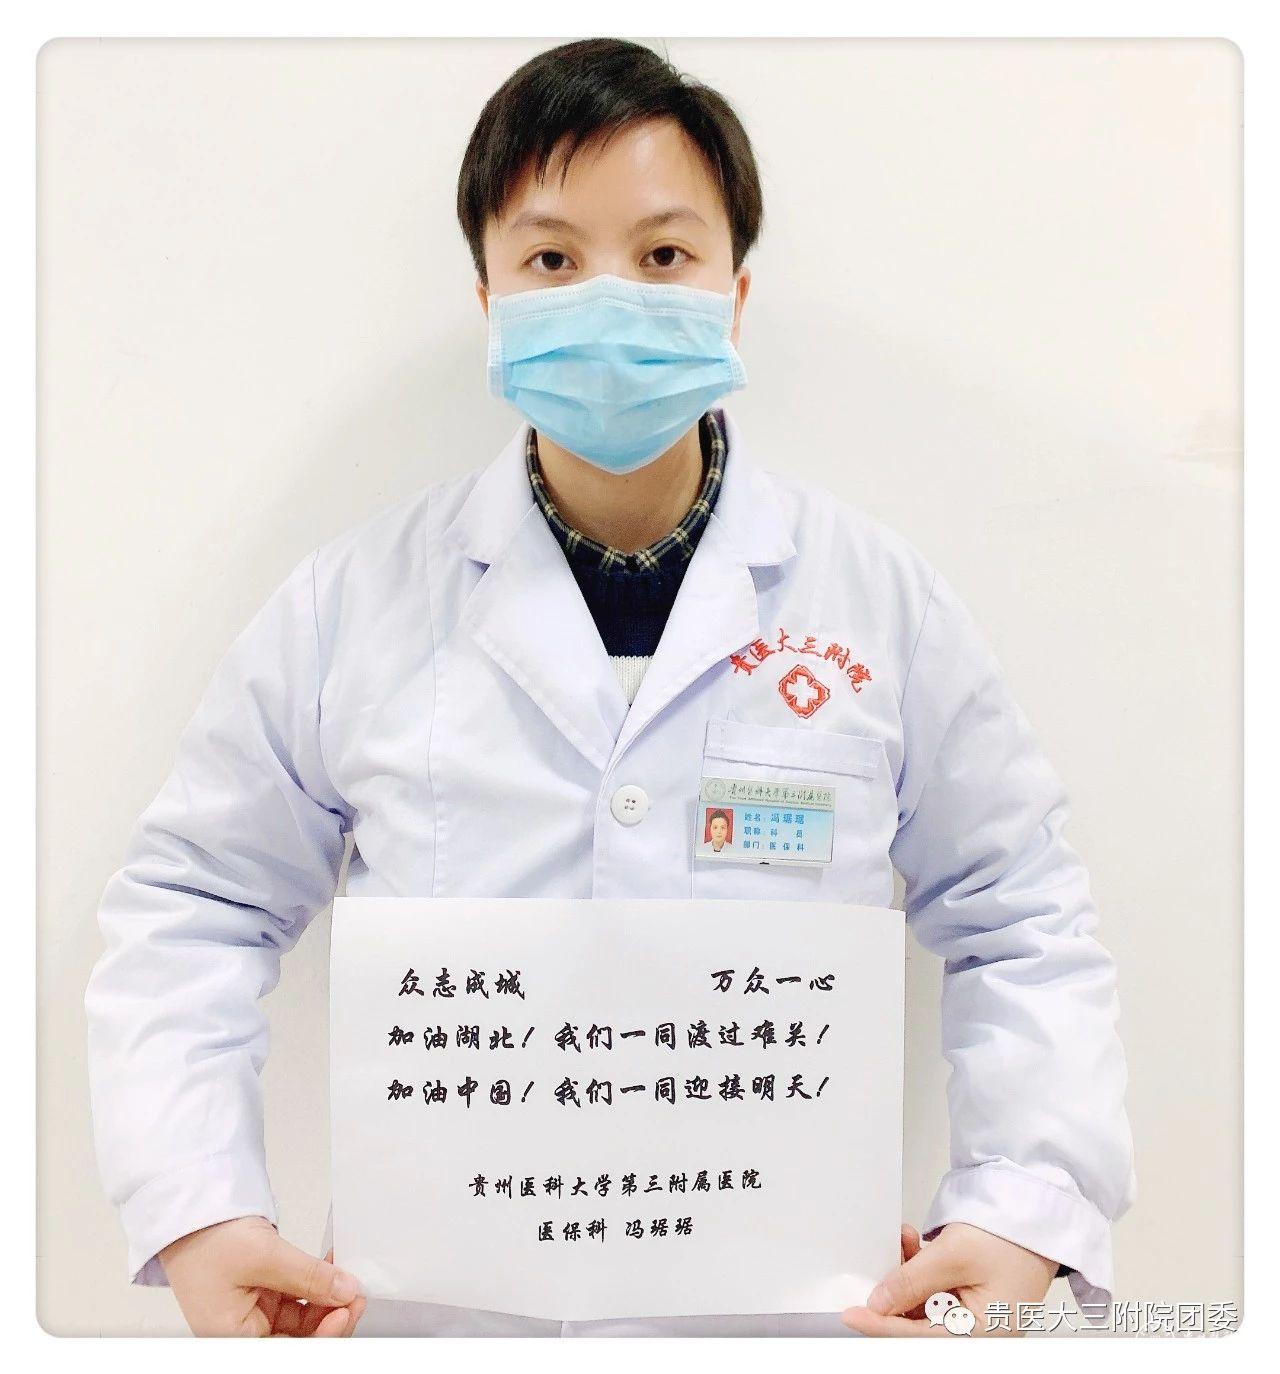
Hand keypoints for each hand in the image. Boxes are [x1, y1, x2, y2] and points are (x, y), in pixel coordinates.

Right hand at [158, 1216, 366, 1335]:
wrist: (191, 1208)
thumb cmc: (206, 1238)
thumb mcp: (264, 1256)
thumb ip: (308, 1277)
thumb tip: (346, 1291)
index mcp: (232, 1336)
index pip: (287, 1349)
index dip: (322, 1336)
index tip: (347, 1311)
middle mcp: (242, 1330)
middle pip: (297, 1337)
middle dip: (330, 1317)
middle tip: (356, 1293)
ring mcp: (252, 1311)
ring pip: (301, 1318)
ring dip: (327, 1299)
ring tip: (347, 1276)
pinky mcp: (261, 1292)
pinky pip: (296, 1297)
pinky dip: (315, 1285)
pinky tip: (332, 1269)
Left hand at [842, 1221, 1057, 1336]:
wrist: (1037, 1212)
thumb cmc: (1011, 1237)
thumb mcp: (954, 1256)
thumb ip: (912, 1282)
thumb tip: (880, 1303)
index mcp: (980, 1336)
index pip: (919, 1337)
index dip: (883, 1326)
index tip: (854, 1315)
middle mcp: (978, 1332)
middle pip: (921, 1323)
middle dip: (895, 1294)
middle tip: (876, 1269)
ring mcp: (975, 1314)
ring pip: (925, 1305)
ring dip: (907, 1276)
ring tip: (903, 1243)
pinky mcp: (971, 1296)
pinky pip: (936, 1290)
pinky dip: (921, 1269)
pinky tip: (913, 1245)